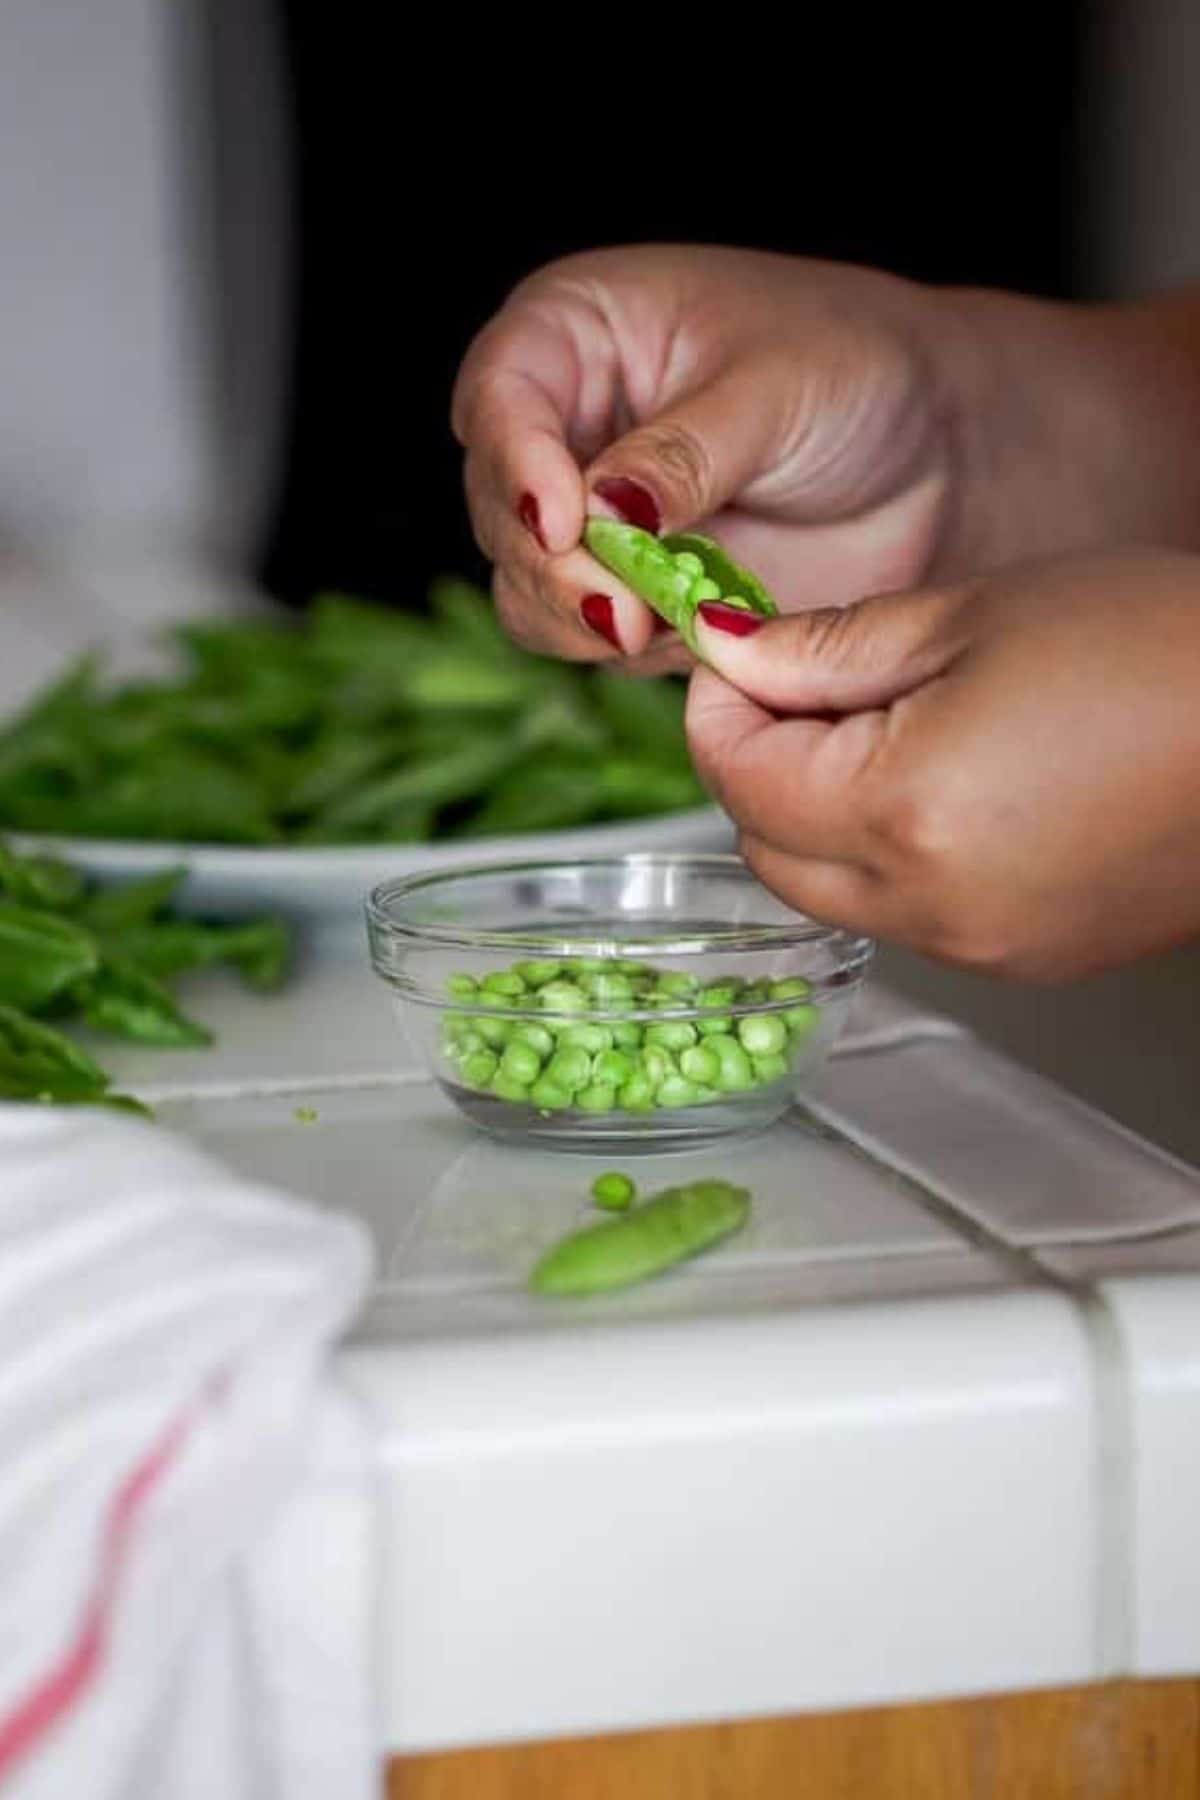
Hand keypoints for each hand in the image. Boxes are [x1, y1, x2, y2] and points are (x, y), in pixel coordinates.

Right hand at [453, 246, 1199, 669]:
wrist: (936, 457)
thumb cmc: (860, 370)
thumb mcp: (776, 386)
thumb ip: (684, 451)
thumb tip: (603, 508)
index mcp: (579, 331)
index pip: (502, 392)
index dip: (517, 459)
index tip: (566, 518)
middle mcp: (566, 424)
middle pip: (499, 505)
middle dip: (550, 560)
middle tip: (619, 601)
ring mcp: (591, 516)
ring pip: (528, 584)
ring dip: (577, 616)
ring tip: (654, 623)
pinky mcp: (626, 592)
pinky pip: (588, 636)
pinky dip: (624, 648)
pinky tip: (688, 634)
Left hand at [686, 551, 1199, 980]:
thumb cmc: (1164, 652)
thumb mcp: (970, 615)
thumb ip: (823, 649)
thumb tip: (731, 658)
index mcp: (901, 812)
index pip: (738, 779)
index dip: (720, 711)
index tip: (737, 659)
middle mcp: (929, 906)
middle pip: (768, 852)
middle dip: (759, 770)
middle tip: (802, 687)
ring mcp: (980, 948)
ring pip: (834, 892)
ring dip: (823, 817)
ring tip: (893, 725)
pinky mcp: (1025, 959)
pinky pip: (910, 916)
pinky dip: (894, 857)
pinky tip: (954, 784)